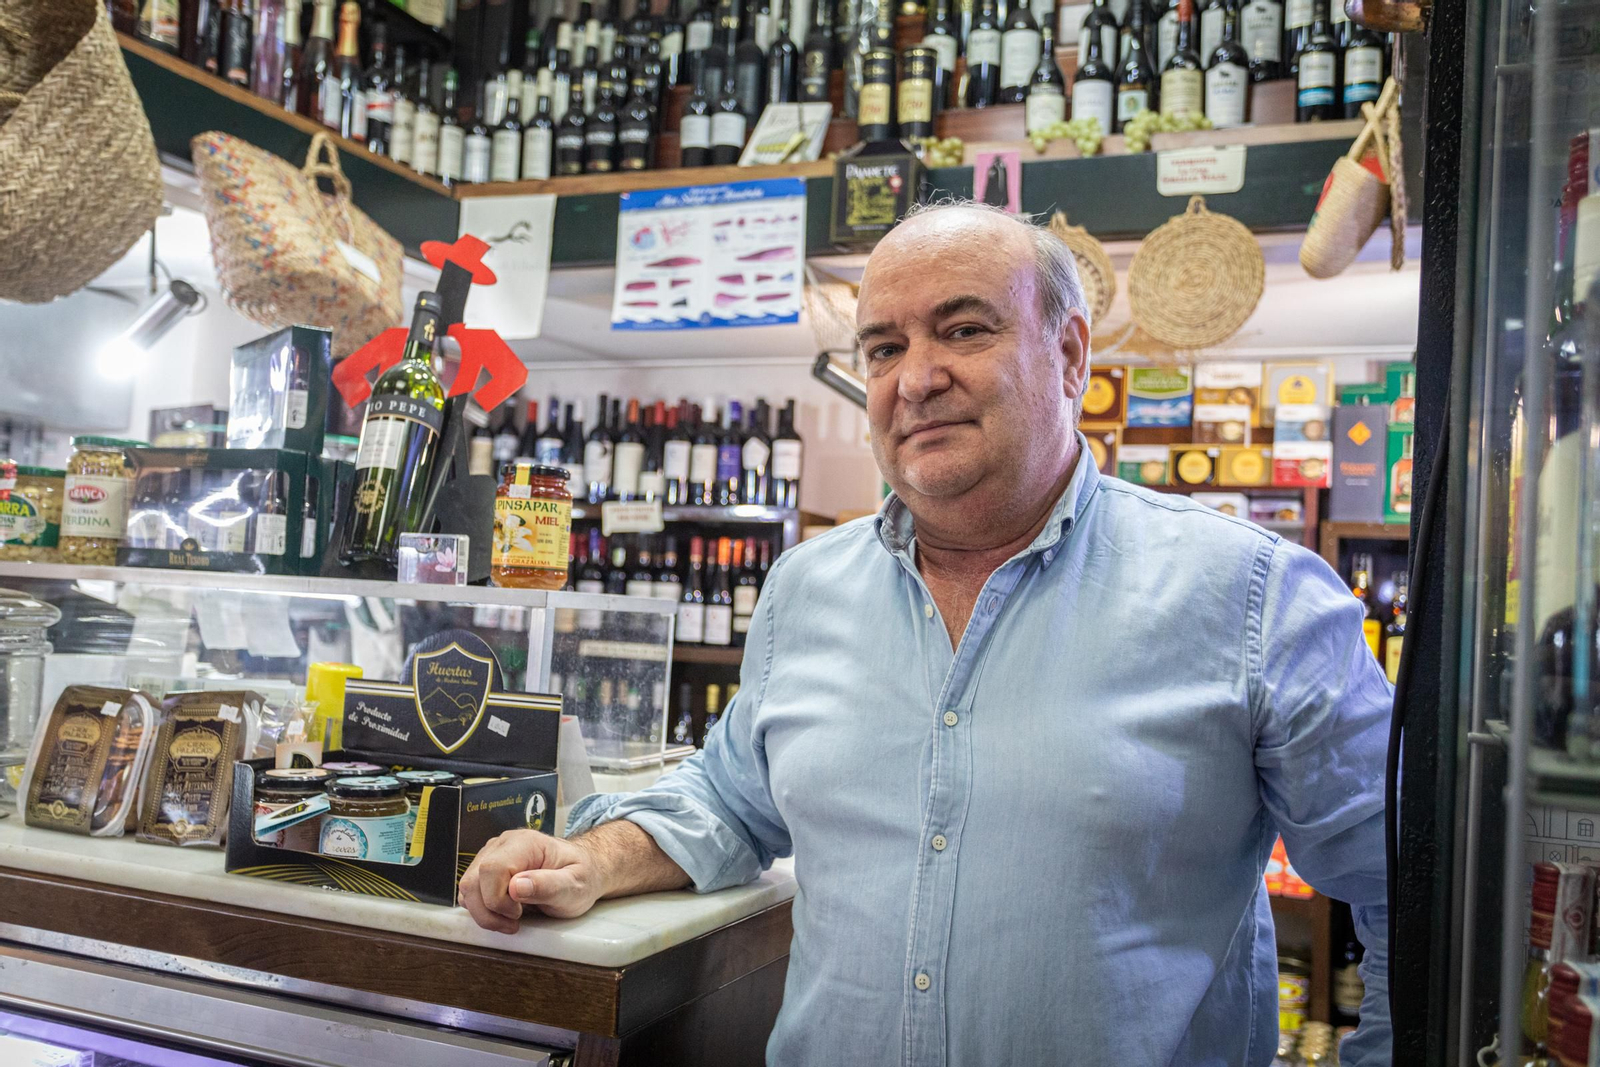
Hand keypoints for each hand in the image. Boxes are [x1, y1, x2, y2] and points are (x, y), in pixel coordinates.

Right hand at [458, 830, 605, 931]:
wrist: (583, 872)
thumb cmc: (581, 876)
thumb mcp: (574, 885)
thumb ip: (548, 885)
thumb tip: (516, 887)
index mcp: (525, 843)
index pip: (492, 869)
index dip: (498, 899)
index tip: (518, 913)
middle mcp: (503, 845)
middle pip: (473, 881)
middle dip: (489, 911)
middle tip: (515, 922)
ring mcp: (492, 856)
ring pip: (467, 888)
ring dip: (484, 913)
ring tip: (512, 920)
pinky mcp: (486, 870)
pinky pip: (471, 893)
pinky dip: (483, 909)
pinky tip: (504, 913)